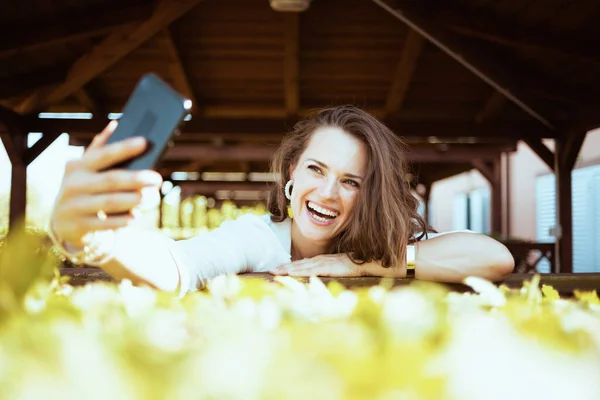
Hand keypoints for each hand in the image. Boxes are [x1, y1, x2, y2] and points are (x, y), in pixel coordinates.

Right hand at [50, 121, 162, 247]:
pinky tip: (136, 215)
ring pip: (110, 202)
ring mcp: (74, 206)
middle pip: (111, 180)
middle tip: (157, 178)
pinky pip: (106, 223)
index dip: (124, 148)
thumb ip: (100, 149)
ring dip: (134, 199)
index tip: (145, 142)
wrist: (63, 223)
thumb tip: (116, 124)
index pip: (103, 154)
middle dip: (137, 179)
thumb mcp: (87, 170)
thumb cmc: (85, 189)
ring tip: (151, 196)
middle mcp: (73, 184)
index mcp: (77, 166)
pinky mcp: (78, 226)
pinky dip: (123, 219)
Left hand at [269, 253, 406, 277]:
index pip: (312, 264)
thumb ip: (353, 268)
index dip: (296, 266)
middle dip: (288, 268)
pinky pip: (323, 268)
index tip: (282, 269)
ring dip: (292, 270)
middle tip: (270, 271)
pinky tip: (297, 273)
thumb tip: (348, 273)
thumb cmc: (383, 263)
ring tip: (276, 272)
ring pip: (310, 266)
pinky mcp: (344, 265)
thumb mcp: (363, 267)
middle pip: (307, 264)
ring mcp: (339, 262)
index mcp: (337, 261)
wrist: (398, 257)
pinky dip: (308, 271)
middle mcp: (335, 260)